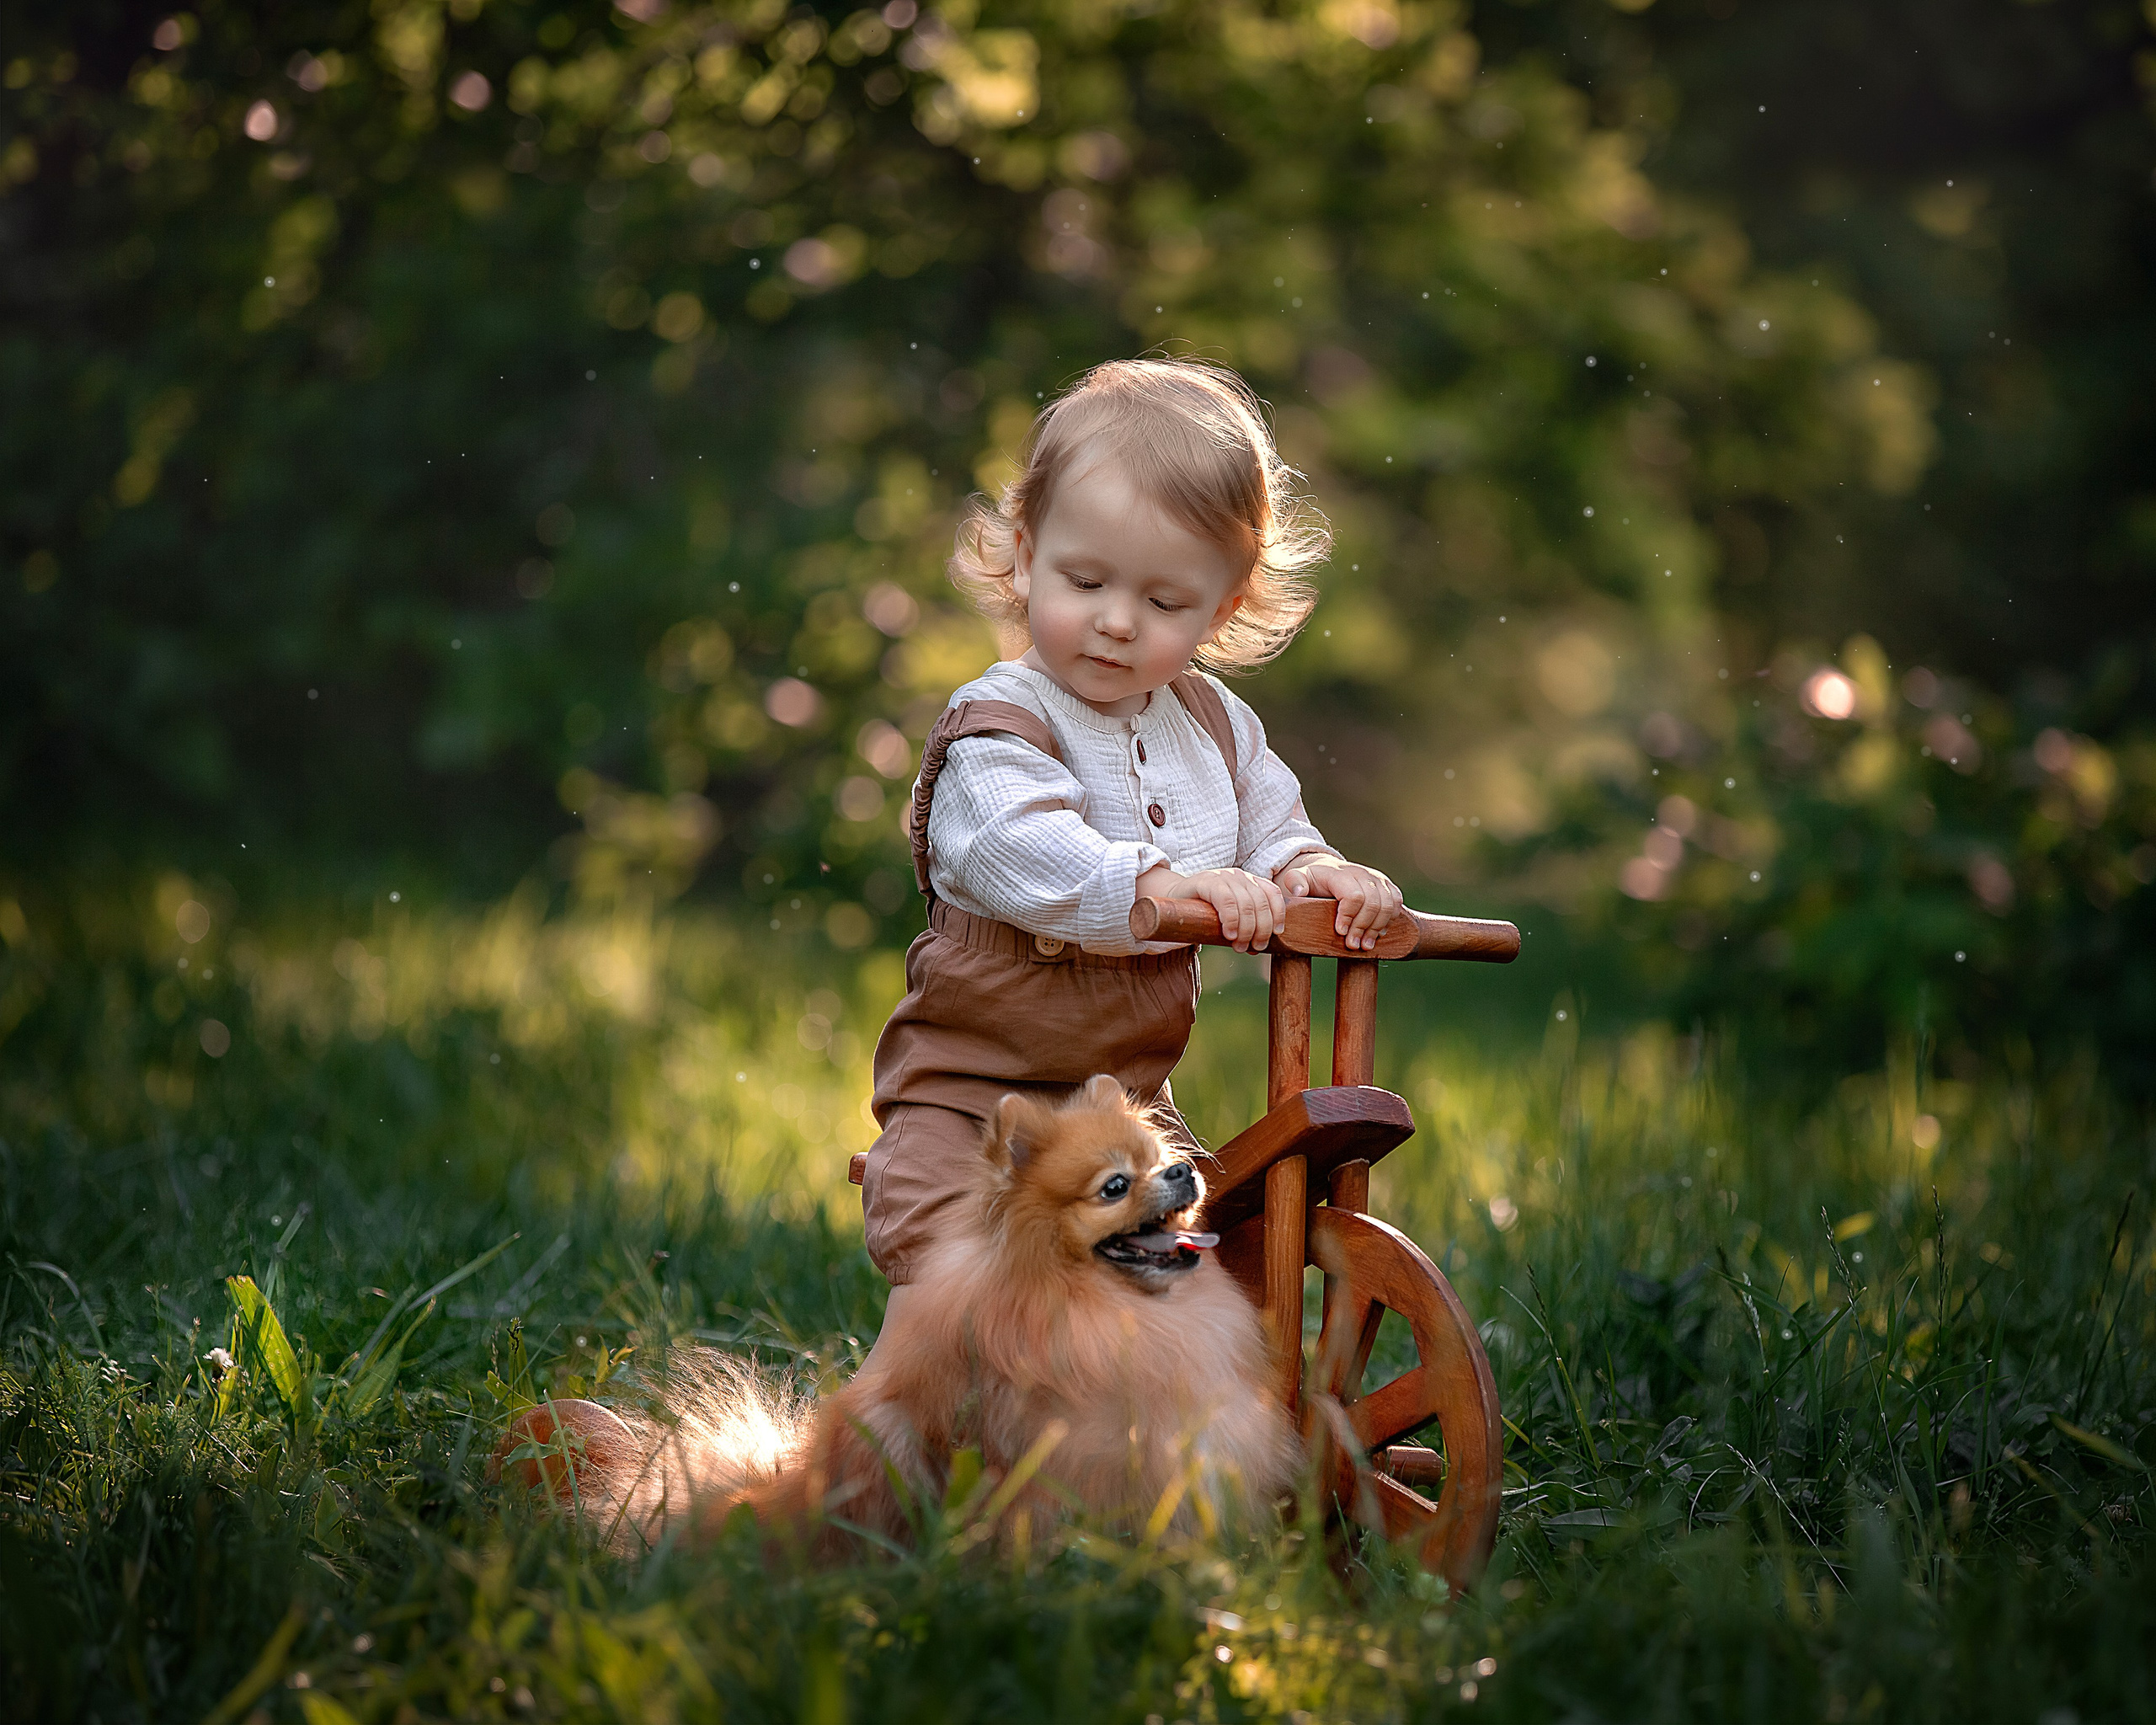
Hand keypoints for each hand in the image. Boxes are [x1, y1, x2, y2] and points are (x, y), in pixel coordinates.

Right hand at [1178, 866, 1287, 952]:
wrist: (1174, 899)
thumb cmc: (1205, 912)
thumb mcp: (1231, 916)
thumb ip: (1245, 926)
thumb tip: (1259, 947)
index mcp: (1250, 882)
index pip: (1273, 894)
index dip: (1278, 914)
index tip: (1277, 934)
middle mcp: (1240, 876)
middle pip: (1261, 903)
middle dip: (1261, 929)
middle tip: (1254, 947)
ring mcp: (1224, 876)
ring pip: (1246, 904)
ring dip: (1246, 929)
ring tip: (1240, 946)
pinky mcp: (1207, 881)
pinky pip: (1226, 900)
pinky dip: (1231, 919)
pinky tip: (1229, 933)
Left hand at [1275, 856, 1402, 951]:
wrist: (1328, 869)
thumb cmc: (1312, 879)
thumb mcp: (1297, 877)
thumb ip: (1295, 881)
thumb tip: (1299, 891)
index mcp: (1340, 873)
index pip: (1354, 896)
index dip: (1349, 917)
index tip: (1340, 932)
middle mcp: (1362, 873)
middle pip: (1373, 903)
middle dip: (1363, 928)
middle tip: (1352, 945)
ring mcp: (1377, 879)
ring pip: (1388, 905)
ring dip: (1377, 928)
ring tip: (1365, 945)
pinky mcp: (1387, 886)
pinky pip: (1396, 903)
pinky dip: (1389, 920)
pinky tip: (1377, 933)